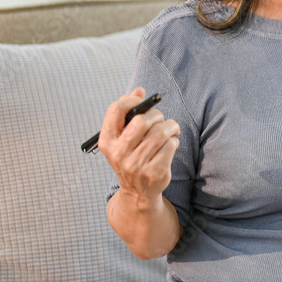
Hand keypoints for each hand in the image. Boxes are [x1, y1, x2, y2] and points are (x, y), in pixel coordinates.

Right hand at [99, 87, 180, 201]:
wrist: (138, 192)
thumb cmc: (132, 157)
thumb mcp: (124, 138)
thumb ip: (129, 114)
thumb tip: (140, 90)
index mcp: (107, 141)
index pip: (116, 110)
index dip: (132, 100)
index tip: (142, 101)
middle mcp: (119, 153)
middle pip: (142, 120)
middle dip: (157, 116)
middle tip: (162, 120)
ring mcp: (136, 165)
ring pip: (160, 133)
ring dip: (170, 127)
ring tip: (171, 130)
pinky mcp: (154, 172)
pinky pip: (170, 146)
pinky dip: (174, 141)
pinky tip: (170, 145)